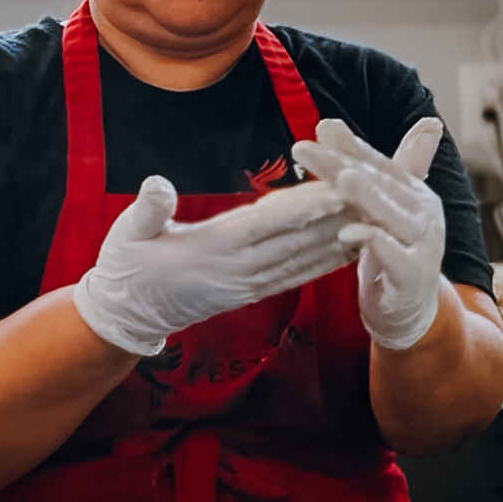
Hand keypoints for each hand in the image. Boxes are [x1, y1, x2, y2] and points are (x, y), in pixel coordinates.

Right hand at [73, 176, 352, 355]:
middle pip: (298, 239)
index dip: (305, 206)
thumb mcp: (127, 233)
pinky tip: (352, 247)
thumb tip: (156, 185)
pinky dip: (326, 260)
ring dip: (341, 237)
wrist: (128, 315)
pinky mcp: (252, 292)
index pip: (267, 224)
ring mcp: (249, 283)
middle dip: (338, 216)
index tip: (337, 186)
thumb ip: (147, 210)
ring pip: (304, 257)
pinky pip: (297, 274)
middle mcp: (239, 268)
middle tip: (375, 193)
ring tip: (376, 215)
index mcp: (213, 248)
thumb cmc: (126, 266)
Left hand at [291, 116, 446, 350]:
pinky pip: (393, 255)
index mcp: (414, 193)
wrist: (409, 312)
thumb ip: (381, 169)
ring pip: (390, 214)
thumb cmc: (392, 253)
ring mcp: (423, 245)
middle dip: (340, 163)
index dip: (352, 145)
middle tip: (306, 148)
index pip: (379, 163)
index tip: (323, 127)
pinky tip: (347, 234)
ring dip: (365, 195)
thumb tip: (417, 120)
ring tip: (340, 178)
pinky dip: (372, 242)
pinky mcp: (414, 276)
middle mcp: (423, 213)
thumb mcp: (384, 209)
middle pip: (378, 182)